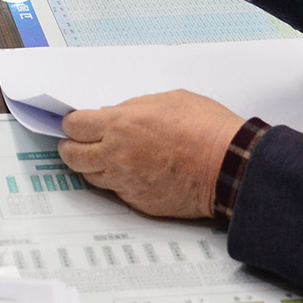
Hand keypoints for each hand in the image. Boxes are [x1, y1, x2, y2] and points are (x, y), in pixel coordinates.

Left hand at [58, 90, 247, 219]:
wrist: (230, 166)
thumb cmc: (206, 128)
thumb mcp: (167, 100)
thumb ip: (133, 108)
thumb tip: (113, 115)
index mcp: (121, 124)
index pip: (74, 126)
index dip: (71, 124)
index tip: (74, 124)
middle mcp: (117, 155)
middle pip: (73, 155)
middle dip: (71, 147)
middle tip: (75, 143)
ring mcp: (127, 182)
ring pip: (91, 176)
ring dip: (92, 166)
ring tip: (103, 157)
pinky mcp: (139, 202)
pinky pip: (116, 191)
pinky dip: (117, 182)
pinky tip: (130, 172)